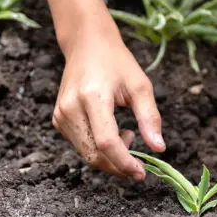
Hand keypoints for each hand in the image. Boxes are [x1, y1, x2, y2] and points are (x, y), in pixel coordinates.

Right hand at [52, 31, 165, 179]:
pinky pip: (81, 145)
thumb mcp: (140, 86)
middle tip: (139, 160)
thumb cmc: (117, 63)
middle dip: (119, 166)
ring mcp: (61, 115)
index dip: (124, 162)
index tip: (141, 172)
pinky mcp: (58, 119)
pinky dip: (100, 148)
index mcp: (92, 97)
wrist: (87, 44)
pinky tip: (112, 130)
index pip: (107, 142)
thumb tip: (159, 149)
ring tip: (127, 133)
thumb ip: (150, 118)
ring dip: (111, 157)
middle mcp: (71, 108)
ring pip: (87, 154)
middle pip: (94, 155)